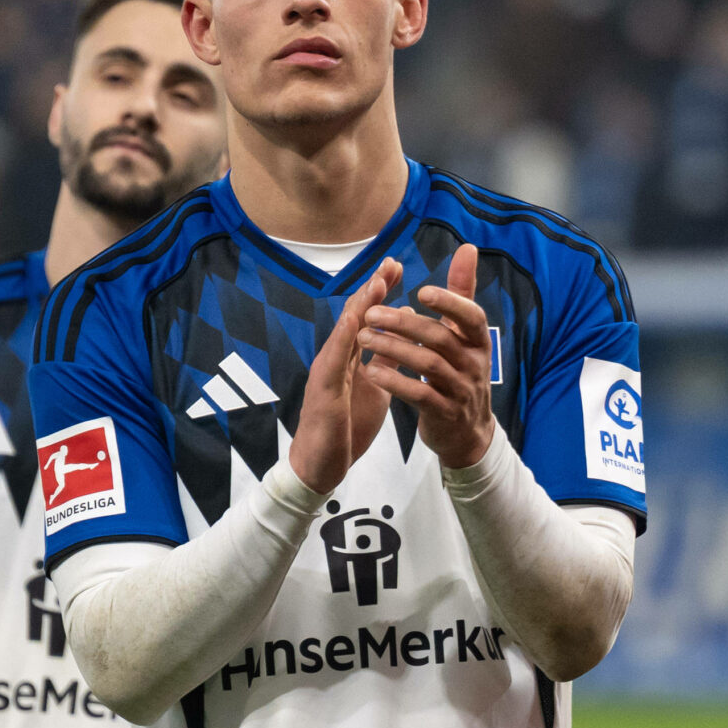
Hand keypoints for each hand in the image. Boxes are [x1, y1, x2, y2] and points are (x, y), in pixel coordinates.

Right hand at [289, 259, 399, 494]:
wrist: (321, 465)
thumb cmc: (346, 426)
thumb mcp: (376, 389)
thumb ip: (388, 360)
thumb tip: (405, 329)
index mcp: (350, 358)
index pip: (366, 317)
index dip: (381, 292)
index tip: (398, 267)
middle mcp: (336, 359)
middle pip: (354, 316)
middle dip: (373, 288)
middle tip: (391, 262)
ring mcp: (327, 373)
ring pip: (343, 333)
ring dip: (360, 306)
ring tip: (377, 282)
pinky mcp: (323, 391)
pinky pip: (334, 361)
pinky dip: (344, 339)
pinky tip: (355, 321)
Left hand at [358, 243, 497, 469]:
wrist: (467, 432)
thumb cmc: (461, 371)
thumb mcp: (465, 334)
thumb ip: (462, 292)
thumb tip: (468, 247)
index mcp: (479, 340)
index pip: (471, 316)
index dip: (449, 303)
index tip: (421, 291)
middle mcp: (475, 363)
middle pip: (440, 338)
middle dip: (404, 324)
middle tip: (370, 314)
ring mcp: (461, 390)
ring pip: (427, 365)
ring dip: (393, 349)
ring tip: (363, 338)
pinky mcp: (444, 413)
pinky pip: (420, 395)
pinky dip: (395, 382)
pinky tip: (371, 371)